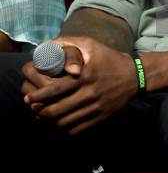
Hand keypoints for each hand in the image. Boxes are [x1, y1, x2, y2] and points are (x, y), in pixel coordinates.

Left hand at [22, 37, 137, 134]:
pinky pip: (76, 129)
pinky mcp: (100, 118)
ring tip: (43, 116)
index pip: (55, 90)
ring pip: (64, 123)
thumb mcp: (90, 45)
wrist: (134, 76)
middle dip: (40, 111)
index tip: (28, 98)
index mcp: (84, 76)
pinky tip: (60, 122)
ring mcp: (95, 109)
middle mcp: (89, 94)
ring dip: (50, 121)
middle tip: (33, 109)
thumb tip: (47, 47)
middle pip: (57, 110)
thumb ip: (68, 43)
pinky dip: (64, 128)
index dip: (38, 96)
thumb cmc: (109, 58)